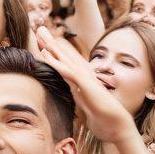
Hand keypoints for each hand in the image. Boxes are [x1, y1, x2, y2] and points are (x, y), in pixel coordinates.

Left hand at [30, 26, 136, 144]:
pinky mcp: (85, 85)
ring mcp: (84, 78)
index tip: (40, 41)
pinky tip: (45, 54)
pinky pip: (67, 71)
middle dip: (50, 42)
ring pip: (64, 58)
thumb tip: (71, 92)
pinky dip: (55, 62)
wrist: (116, 125)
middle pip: (64, 55)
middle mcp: (83, 75)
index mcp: (81, 79)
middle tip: (38, 28)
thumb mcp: (84, 103)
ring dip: (51, 46)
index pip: (64, 62)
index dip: (53, 51)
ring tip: (40, 33)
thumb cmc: (102, 117)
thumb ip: (77, 95)